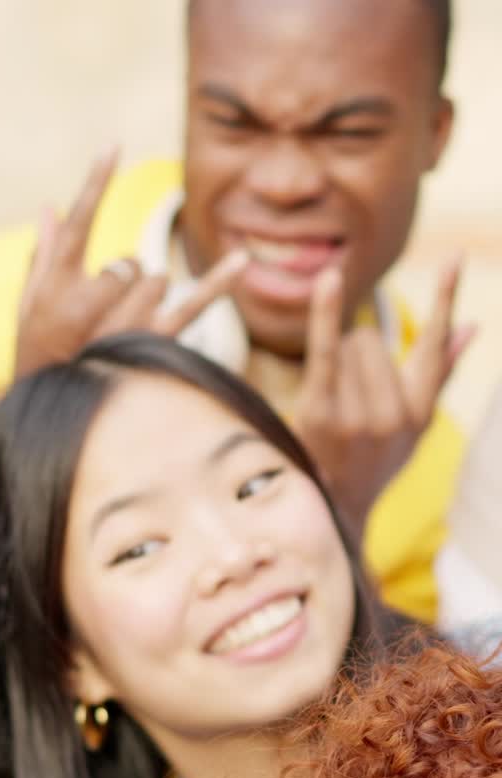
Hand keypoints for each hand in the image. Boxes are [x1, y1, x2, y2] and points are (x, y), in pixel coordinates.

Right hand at [14, 148, 248, 378]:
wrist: (56, 418)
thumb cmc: (38, 360)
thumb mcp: (29, 308)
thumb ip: (42, 256)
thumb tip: (48, 205)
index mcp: (54, 288)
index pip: (77, 224)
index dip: (94, 183)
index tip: (113, 145)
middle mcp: (86, 307)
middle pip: (126, 261)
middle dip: (122, 279)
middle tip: (104, 316)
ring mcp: (121, 327)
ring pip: (153, 279)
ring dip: (143, 297)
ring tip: (121, 332)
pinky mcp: (154, 346)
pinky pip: (192, 306)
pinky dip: (218, 283)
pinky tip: (242, 260)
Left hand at [294, 258, 474, 541]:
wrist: (331, 507)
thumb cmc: (373, 458)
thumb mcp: (414, 425)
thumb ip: (440, 373)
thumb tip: (472, 327)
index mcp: (419, 414)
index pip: (435, 348)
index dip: (446, 299)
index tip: (455, 256)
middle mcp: (393, 417)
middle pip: (371, 340)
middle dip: (355, 355)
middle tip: (344, 397)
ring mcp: (357, 418)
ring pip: (347, 345)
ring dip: (334, 362)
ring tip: (329, 404)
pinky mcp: (320, 414)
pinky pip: (324, 351)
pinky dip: (325, 312)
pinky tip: (330, 280)